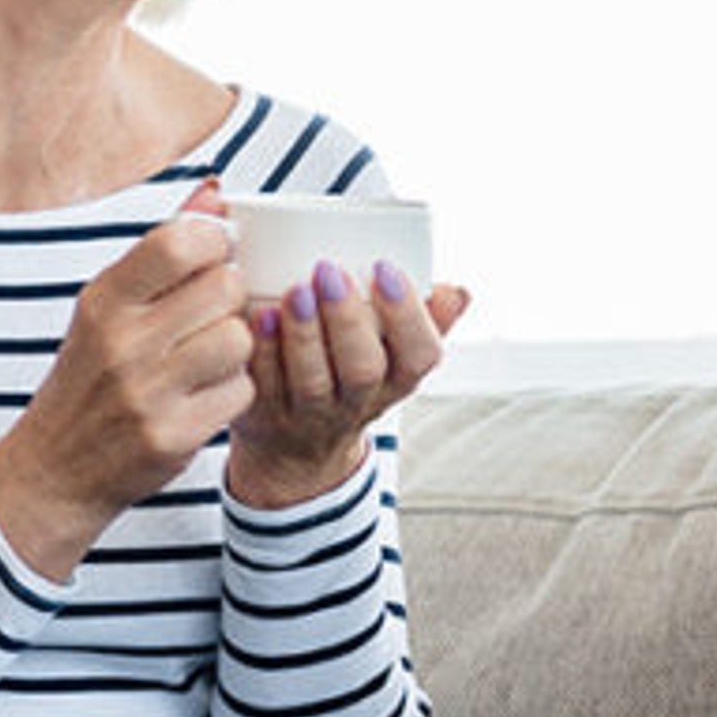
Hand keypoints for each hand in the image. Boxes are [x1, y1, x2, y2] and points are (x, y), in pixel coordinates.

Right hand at [0, 188, 258, 578]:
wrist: (55, 470)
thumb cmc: (90, 379)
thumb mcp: (108, 308)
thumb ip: (162, 249)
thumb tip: (214, 191)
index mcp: (103, 300)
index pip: (180, 241)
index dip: (214, 241)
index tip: (214, 257)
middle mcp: (121, 343)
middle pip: (224, 287)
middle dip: (229, 298)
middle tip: (211, 316)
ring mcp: (147, 392)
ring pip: (239, 339)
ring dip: (235, 348)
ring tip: (207, 359)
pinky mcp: (173, 436)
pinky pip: (240, 392)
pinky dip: (232, 393)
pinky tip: (204, 397)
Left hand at [225, 223, 471, 509]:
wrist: (295, 448)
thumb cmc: (348, 375)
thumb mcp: (394, 358)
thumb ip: (424, 321)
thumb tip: (458, 292)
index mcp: (398, 381)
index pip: (420, 355)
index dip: (408, 315)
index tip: (386, 268)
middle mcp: (357, 404)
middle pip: (363, 371)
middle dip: (348, 320)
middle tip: (328, 271)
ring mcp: (308, 416)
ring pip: (312, 382)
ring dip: (304, 335)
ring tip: (295, 291)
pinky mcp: (264, 418)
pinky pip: (264, 387)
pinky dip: (263, 352)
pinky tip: (257, 317)